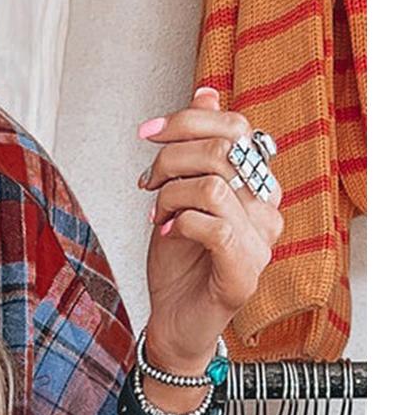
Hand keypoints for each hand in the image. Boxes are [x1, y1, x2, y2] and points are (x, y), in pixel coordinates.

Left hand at [135, 85, 282, 368]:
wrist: (174, 320)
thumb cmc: (180, 262)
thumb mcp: (178, 194)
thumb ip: (194, 149)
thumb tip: (207, 94)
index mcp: (254, 184)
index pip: (236, 128)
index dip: (188, 121)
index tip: (147, 132)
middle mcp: (266, 208)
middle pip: (223, 151)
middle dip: (170, 159)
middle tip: (148, 183)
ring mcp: (261, 240)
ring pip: (214, 185)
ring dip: (170, 195)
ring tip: (157, 214)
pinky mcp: (245, 270)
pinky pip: (213, 225)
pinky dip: (180, 222)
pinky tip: (168, 233)